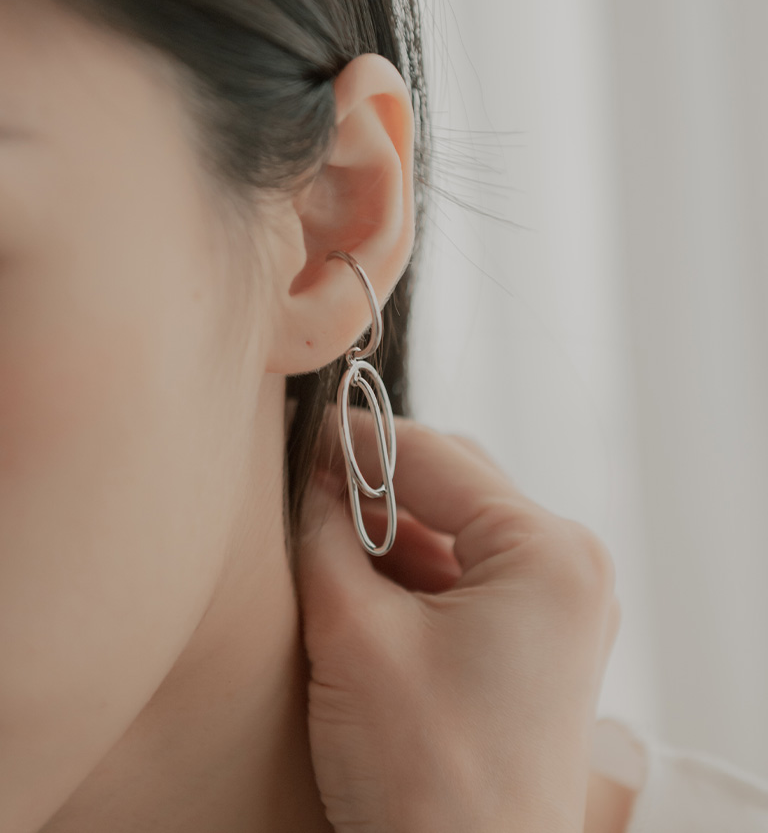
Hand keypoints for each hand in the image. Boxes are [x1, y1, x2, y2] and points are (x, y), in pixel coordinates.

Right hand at [296, 410, 620, 832]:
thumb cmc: (424, 777)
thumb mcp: (354, 635)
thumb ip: (324, 534)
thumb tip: (307, 474)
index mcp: (548, 552)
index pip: (434, 457)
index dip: (354, 439)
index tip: (294, 431)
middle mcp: (568, 568)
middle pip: (453, 486)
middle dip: (372, 483)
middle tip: (302, 484)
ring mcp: (558, 607)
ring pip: (455, 531)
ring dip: (387, 528)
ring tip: (319, 532)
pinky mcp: (536, 641)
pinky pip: (466, 576)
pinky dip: (410, 570)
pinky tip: (356, 578)